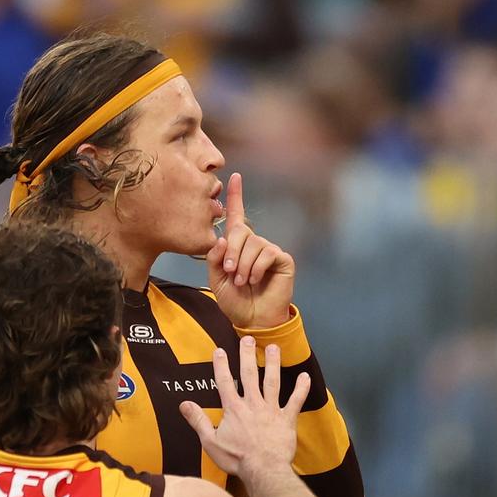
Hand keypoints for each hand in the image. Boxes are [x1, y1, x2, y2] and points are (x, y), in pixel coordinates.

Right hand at [180, 336, 310, 486]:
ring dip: (272, 364)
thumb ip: (198, 420)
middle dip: (248, 355)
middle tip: (248, 339)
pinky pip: (295, 401)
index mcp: (234, 409)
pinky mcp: (286, 419)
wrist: (263, 469)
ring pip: (272, 382)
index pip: (225, 382)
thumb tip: (184, 405)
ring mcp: (271, 410)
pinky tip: (305, 376)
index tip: (220, 350)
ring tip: (273, 347)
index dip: (221, 365)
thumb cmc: (237, 459)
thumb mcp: (210, 441)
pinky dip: (301, 389)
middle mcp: (253, 404)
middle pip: (250, 375)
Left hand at [206, 172, 295, 328]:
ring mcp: (269, 250)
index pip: (236, 216)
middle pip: (241, 232)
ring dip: (243, 265)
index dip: (235, 196)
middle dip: (232, 252)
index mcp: (236, 245)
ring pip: (253, 244)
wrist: (252, 319)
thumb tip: (222, 239)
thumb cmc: (234, 301)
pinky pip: (267, 254)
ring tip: (243, 282)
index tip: (235, 176)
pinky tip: (256, 280)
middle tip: (230, 272)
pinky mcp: (282, 259)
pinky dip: (257, 268)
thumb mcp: (216, 280)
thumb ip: (215, 259)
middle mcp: (254, 243)